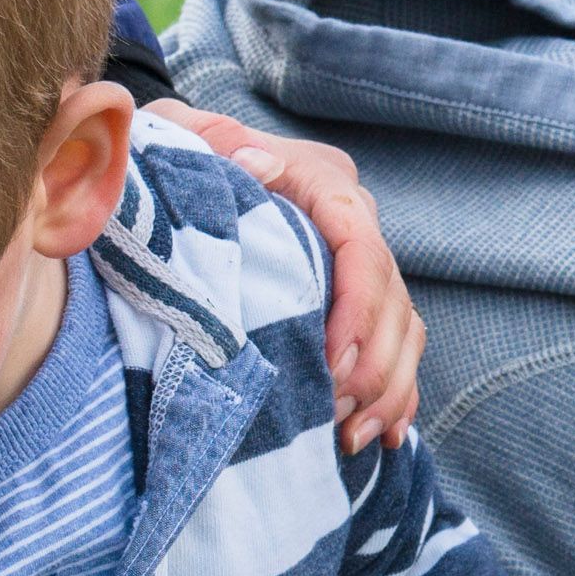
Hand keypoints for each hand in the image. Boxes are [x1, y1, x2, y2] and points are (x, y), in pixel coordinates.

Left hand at [169, 111, 423, 450]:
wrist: (174, 165)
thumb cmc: (172, 154)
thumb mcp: (179, 136)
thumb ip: (215, 143)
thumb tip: (260, 166)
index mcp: (318, 178)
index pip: (359, 242)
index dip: (356, 307)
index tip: (330, 363)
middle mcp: (349, 216)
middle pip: (390, 295)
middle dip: (371, 364)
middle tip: (334, 414)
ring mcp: (356, 259)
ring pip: (403, 327)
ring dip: (387, 388)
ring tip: (351, 438)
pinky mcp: (353, 296)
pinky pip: (396, 346)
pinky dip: (394, 392)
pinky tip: (381, 435)